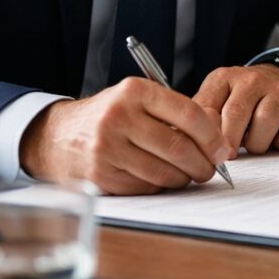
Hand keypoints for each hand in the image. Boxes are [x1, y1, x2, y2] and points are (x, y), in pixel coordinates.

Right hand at [19, 79, 232, 194]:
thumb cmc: (109, 117)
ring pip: (164, 172)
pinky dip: (161, 186)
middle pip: (179, 148)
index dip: (213, 136)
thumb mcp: (137, 100)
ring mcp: (107, 148)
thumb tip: (217, 138)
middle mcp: (119, 117)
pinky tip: (162, 179)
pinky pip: (145, 187)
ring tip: (190, 175)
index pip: (189, 114)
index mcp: (135, 91)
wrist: (56, 136)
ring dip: (185, 179)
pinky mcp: (100, 175)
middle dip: (203, 164)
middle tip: (211, 169)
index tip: (223, 150)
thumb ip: (175, 111)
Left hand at [194, 65, 278, 155]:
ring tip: (255, 142)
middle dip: (230, 143)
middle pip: (236, 115)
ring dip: (257, 144)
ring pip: (264, 125)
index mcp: (224, 78)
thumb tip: (181, 141)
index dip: (205, 136)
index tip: (206, 153)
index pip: (207, 108)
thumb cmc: (243, 99)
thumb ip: (201, 117)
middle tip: (230, 155)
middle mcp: (253, 79)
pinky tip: (277, 137)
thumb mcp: (217, 99)